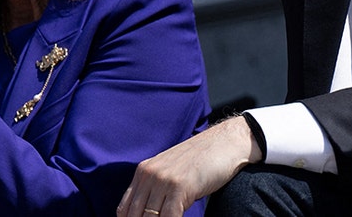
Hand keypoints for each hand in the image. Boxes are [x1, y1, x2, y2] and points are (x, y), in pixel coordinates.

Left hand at [117, 116, 261, 216]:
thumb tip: (149, 213)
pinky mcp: (180, 187)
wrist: (227, 142)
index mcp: (143, 171)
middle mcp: (149, 174)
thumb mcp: (172, 172)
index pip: (124, 210)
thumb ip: (156, 189)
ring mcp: (163, 180)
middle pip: (134, 216)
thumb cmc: (203, 160)